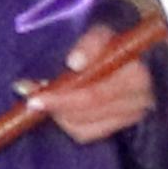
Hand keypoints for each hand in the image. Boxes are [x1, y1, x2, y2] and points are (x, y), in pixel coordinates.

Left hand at [37, 24, 158, 145]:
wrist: (127, 59)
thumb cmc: (110, 45)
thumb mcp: (102, 34)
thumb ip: (90, 44)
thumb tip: (74, 63)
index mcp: (135, 77)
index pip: (94, 95)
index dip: (62, 98)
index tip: (35, 96)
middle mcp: (136, 103)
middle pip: (86, 114)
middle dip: (54, 106)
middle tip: (31, 98)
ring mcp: (128, 119)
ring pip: (82, 127)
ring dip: (57, 114)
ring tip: (42, 98)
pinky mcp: (117, 128)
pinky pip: (84, 133)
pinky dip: (65, 122)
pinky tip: (56, 108)